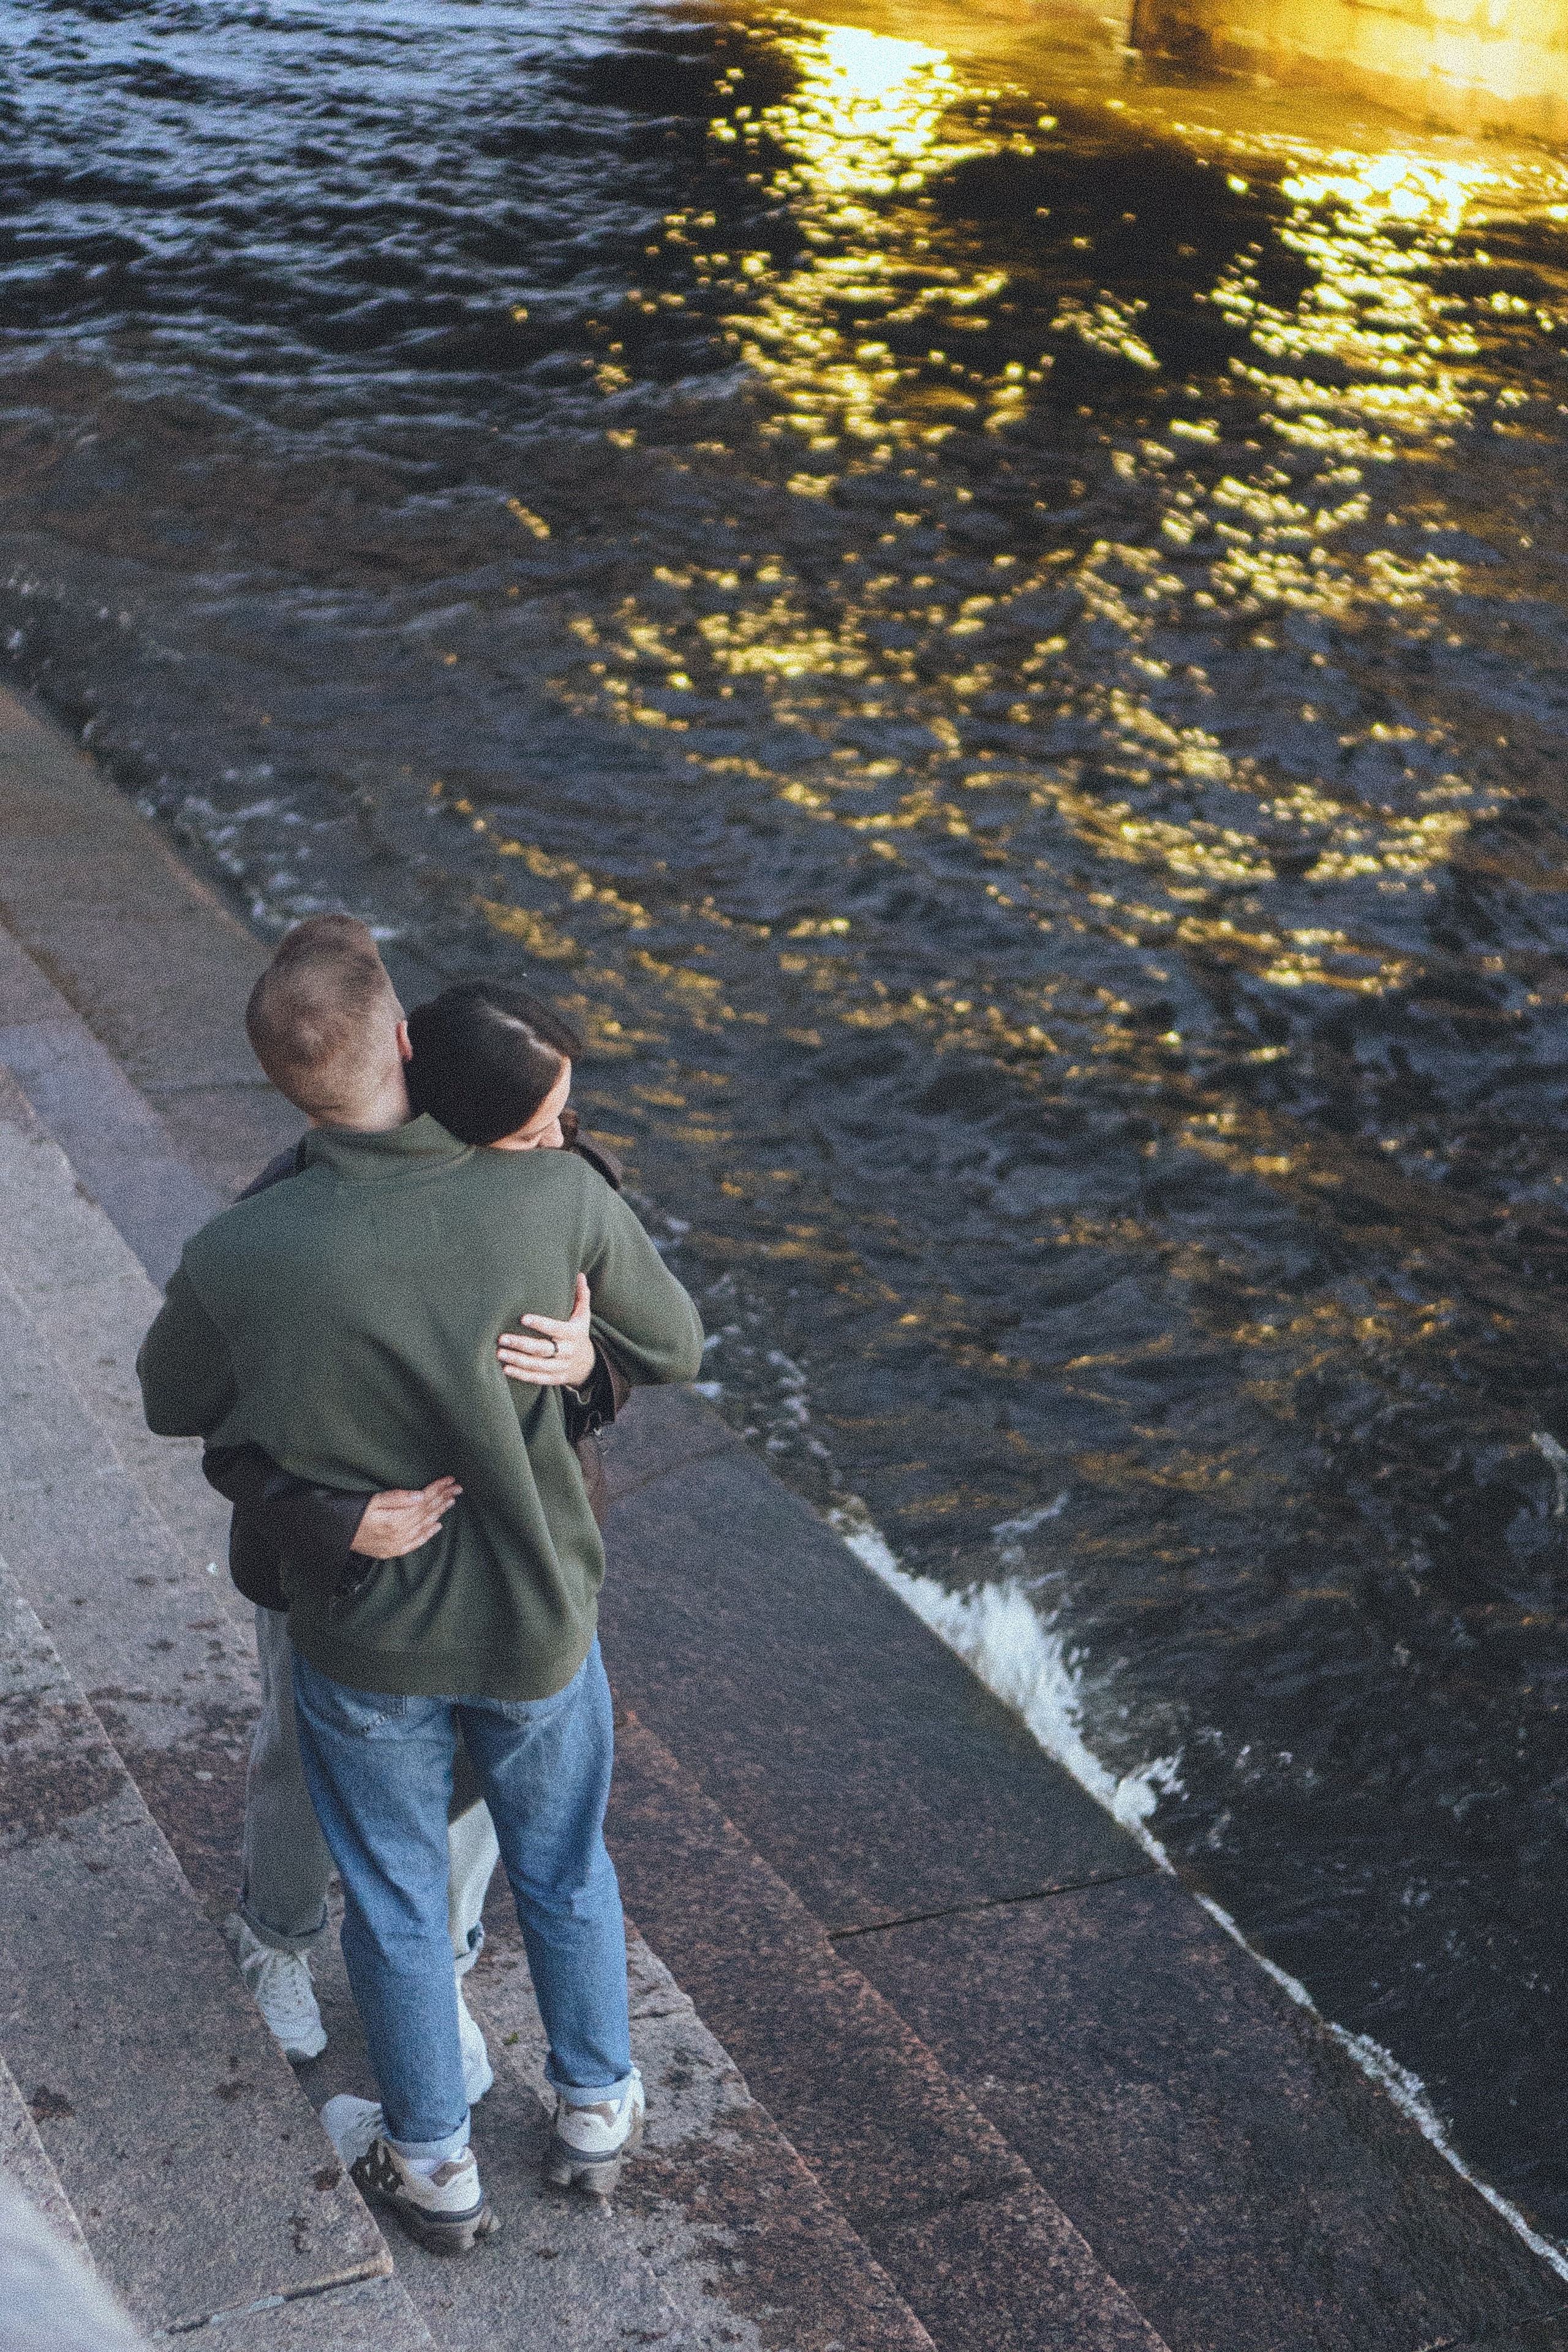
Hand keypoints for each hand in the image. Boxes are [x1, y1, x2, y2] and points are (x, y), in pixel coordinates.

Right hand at [351, 1476, 460, 1558]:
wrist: (334, 1538)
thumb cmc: (349, 1515)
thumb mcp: (371, 1501)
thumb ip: (396, 1498)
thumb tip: (421, 1495)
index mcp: (395, 1519)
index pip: (423, 1500)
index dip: (437, 1489)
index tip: (450, 1480)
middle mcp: (400, 1533)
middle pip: (426, 1512)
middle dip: (443, 1498)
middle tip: (458, 1487)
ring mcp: (397, 1543)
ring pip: (424, 1525)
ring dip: (439, 1512)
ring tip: (452, 1501)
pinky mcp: (393, 1550)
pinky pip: (416, 1542)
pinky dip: (428, 1534)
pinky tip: (437, 1526)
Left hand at [498, 1273, 594, 1388]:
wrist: (588, 1365)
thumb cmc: (578, 1334)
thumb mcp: (583, 1316)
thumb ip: (581, 1296)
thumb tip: (579, 1274)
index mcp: (573, 1334)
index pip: (556, 1329)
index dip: (541, 1324)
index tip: (523, 1318)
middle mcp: (567, 1352)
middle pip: (543, 1349)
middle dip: (521, 1344)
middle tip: (501, 1337)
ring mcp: (560, 1367)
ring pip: (537, 1365)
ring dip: (517, 1360)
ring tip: (499, 1352)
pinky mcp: (554, 1379)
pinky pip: (537, 1378)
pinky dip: (521, 1374)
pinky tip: (505, 1369)